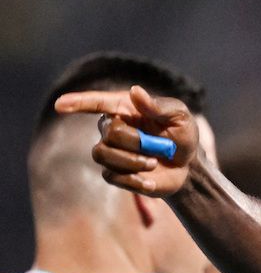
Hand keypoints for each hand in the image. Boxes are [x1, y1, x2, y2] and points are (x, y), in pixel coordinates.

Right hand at [54, 85, 198, 196]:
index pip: (98, 102)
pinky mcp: (114, 173)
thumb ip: (160, 106)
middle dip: (136, 142)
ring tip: (154, 163)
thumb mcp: (181, 117)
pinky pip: (112, 176)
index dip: (78, 102)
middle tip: (159, 147)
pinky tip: (151, 180)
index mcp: (127, 108)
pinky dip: (135, 180)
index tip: (59, 105)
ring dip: (133, 161)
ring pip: (102, 154)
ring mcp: (112, 151)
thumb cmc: (183, 135)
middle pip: (108, 133)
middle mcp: (114, 128)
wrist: (188, 166)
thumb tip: (135, 92)